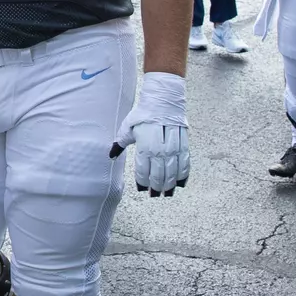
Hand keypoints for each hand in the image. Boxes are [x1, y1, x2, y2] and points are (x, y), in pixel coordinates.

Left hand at [110, 71, 188, 195]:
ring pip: (173, 170)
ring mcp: (173, 146)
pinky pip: (184, 162)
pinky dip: (183, 174)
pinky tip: (181, 183)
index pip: (144, 170)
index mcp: (145, 146)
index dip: (143, 182)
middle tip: (155, 195)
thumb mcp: (127, 128)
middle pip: (159, 174)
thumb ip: (120, 144)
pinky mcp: (183, 143)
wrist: (163, 99)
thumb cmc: (143, 114)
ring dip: (170, 184)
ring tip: (167, 193)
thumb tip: (111, 156)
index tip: (143, 189)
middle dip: (157, 186)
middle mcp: (160, 148)